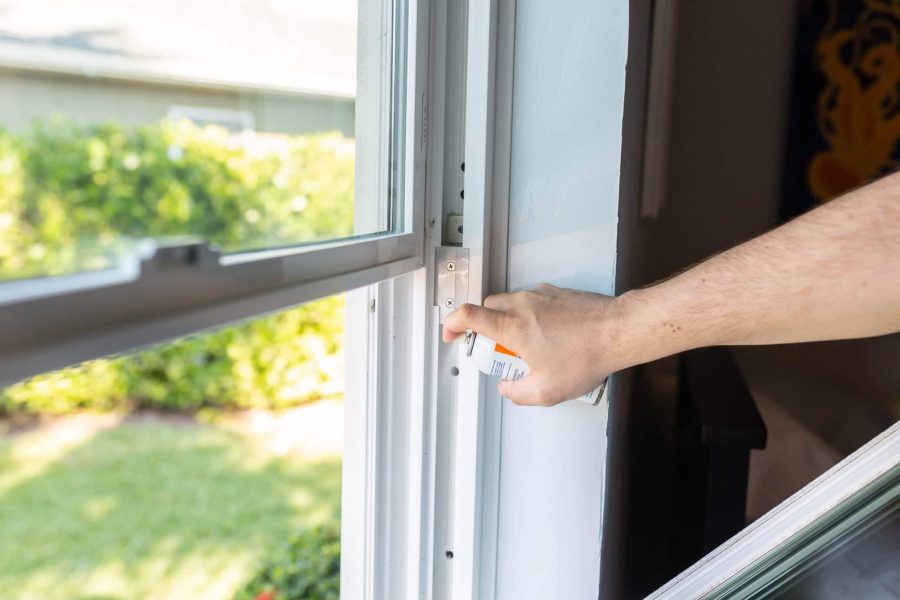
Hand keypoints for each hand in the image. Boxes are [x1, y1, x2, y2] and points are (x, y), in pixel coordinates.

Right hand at [442, 284, 624, 405]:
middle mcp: (523, 306)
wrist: (618, 331)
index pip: (468, 315)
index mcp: (513, 327)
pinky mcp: (557, 293)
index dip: (452, 323)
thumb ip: (517, 392)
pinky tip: (545, 334)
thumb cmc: (587, 354)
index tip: (451, 333)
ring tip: (524, 344)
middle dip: (482, 326)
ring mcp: (540, 296)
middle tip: (493, 347)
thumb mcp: (546, 391)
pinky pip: (532, 300)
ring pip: (510, 302)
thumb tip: (508, 388)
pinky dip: (529, 315)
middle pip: (487, 307)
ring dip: (507, 320)